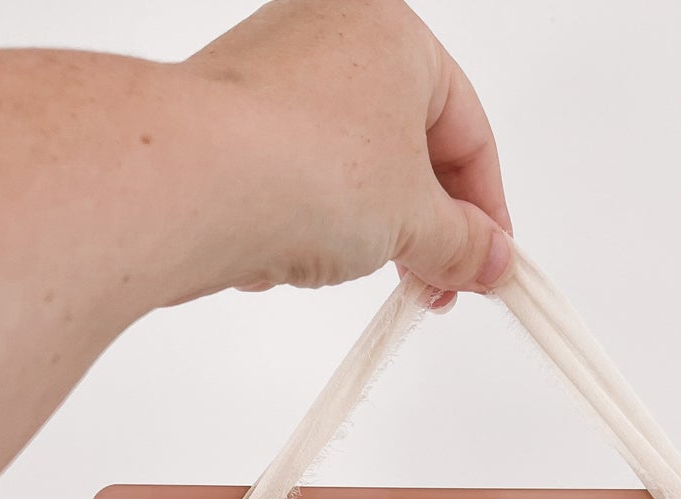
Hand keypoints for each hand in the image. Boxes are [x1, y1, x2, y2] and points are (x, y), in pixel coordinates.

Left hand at [179, 0, 511, 298]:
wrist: (190, 182)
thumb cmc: (308, 166)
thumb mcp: (416, 219)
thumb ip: (463, 244)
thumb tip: (489, 262)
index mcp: (393, 30)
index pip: (468, 131)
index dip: (487, 211)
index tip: (490, 266)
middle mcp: (329, 32)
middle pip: (406, 147)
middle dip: (425, 228)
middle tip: (436, 285)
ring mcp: (271, 74)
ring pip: (347, 167)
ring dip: (366, 232)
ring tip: (362, 274)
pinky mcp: (228, 120)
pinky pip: (291, 178)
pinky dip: (305, 223)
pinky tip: (297, 258)